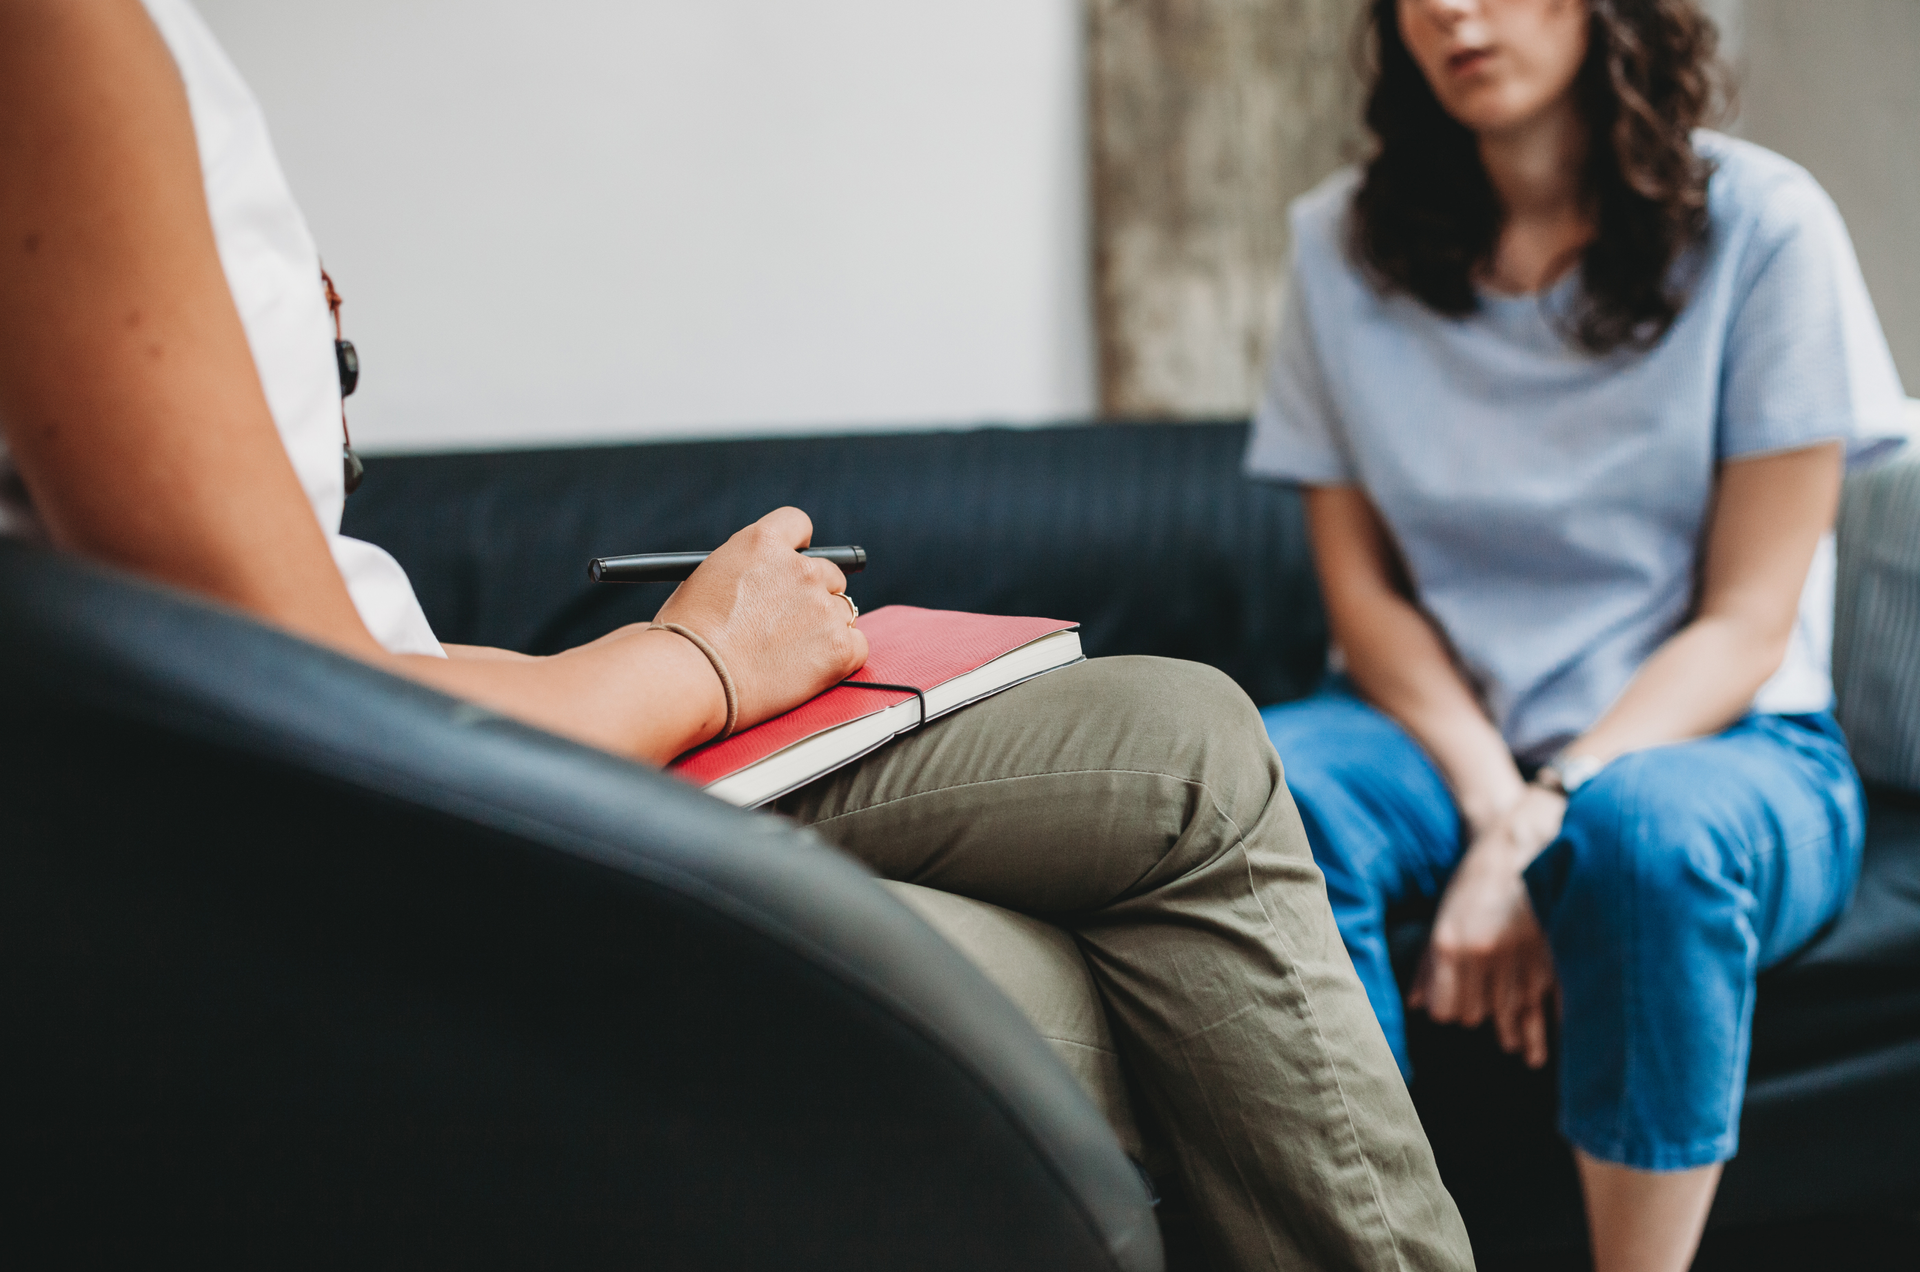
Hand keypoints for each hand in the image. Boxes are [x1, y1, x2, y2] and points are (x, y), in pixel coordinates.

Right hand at [653, 507, 868, 732]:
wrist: (692, 677)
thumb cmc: (685, 636)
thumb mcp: (706, 579)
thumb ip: (744, 571)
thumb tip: (761, 582)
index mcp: (762, 542)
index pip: (799, 524)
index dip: (798, 547)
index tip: (794, 564)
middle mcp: (800, 568)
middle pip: (828, 573)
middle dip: (812, 596)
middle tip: (788, 625)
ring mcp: (822, 606)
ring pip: (842, 611)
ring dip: (823, 628)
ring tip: (787, 655)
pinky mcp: (839, 646)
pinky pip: (857, 645)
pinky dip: (839, 658)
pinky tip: (809, 670)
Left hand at [1410, 785, 1566, 1067]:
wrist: (1521, 845)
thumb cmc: (1475, 880)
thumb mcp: (1444, 917)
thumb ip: (1428, 964)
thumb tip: (1416, 1004)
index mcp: (1451, 946)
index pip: (1448, 1008)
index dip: (1452, 1014)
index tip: (1458, 1014)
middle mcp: (1484, 956)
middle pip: (1480, 1015)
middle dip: (1485, 1020)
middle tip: (1495, 1029)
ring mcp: (1519, 957)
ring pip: (1515, 1013)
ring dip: (1519, 1034)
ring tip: (1525, 1054)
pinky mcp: (1551, 955)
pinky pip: (1548, 1001)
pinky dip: (1548, 1019)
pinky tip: (1551, 1037)